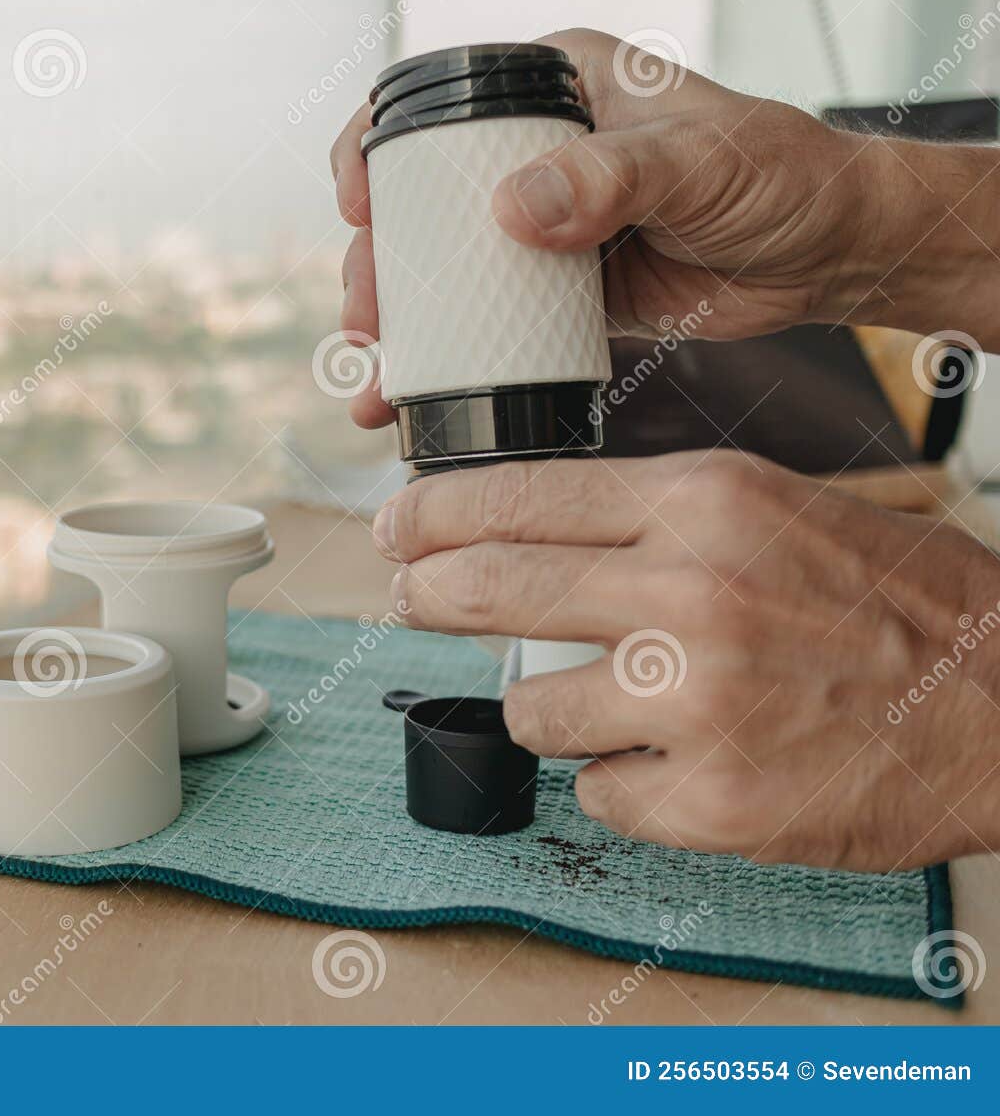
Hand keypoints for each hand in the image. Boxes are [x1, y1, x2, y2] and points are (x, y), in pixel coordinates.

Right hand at [328, 28, 888, 429]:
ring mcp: (544, 227)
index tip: (358, 206)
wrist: (834, 254)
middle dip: (380, 265)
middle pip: (421, 205)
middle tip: (370, 317)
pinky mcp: (561, 292)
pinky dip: (450, 363)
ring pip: (445, 273)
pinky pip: (488, 326)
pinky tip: (414, 399)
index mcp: (558, 88)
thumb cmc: (783, 176)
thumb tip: (515, 209)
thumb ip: (609, 178)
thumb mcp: (697, 163)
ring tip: (378, 377)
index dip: (377, 151)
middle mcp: (537, 154)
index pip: (438, 105)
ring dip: (403, 324)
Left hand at [373, 451, 999, 870]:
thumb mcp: (776, 507)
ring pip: (528, 710)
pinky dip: (622, 783)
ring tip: (614, 703)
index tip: (397, 526)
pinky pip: (598, 793)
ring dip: (549, 709)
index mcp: (704, 501)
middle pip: (489, 591)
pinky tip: (682, 764)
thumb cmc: (899, 602)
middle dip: (428, 596)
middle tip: (411, 598)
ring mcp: (695, 702)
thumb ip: (652, 520)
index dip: (433, 514)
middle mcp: (689, 593)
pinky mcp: (710, 801)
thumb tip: (526, 534)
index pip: (516, 495)